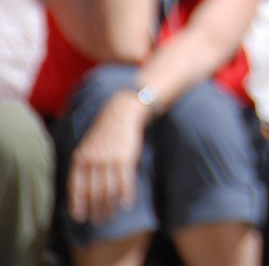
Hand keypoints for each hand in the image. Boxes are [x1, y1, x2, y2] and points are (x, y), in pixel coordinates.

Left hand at [68, 90, 150, 223]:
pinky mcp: (126, 158)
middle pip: (93, 192)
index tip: (80, 218)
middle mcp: (93, 160)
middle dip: (95, 209)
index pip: (76, 186)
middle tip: (98, 221)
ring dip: (110, 206)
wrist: (122, 112)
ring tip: (111, 216)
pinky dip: (126, 196)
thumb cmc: (105, 132)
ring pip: (108, 190)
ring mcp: (109, 159)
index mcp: (81, 157)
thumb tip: (82, 189)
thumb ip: (84, 165)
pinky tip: (126, 205)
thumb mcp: (88, 146)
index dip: (78, 203)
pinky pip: (125, 182)